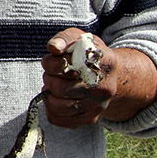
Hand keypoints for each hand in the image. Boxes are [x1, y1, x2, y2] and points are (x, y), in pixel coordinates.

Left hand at [41, 27, 156, 127]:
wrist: (108, 73)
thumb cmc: (88, 54)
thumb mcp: (79, 39)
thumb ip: (64, 38)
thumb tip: (54, 48)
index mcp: (103, 64)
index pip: (69, 68)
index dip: (53, 63)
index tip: (56, 58)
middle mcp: (103, 88)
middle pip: (59, 88)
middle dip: (49, 78)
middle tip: (54, 73)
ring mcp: (97, 106)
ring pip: (56, 106)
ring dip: (48, 94)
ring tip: (54, 85)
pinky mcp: (90, 119)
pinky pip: (58, 119)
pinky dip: (50, 108)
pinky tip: (57, 98)